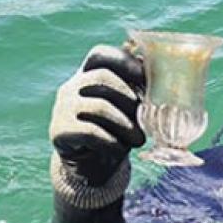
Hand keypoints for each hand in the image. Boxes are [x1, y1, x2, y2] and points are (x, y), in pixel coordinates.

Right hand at [49, 44, 145, 185]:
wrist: (90, 167)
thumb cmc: (115, 133)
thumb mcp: (128, 111)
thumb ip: (139, 93)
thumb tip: (163, 81)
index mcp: (89, 76)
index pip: (100, 55)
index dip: (123, 61)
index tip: (145, 76)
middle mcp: (71, 87)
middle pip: (101, 77)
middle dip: (129, 97)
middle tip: (144, 118)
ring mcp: (62, 108)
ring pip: (99, 106)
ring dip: (126, 125)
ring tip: (139, 140)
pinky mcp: (59, 131)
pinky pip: (90, 131)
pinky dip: (111, 142)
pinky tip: (119, 150)